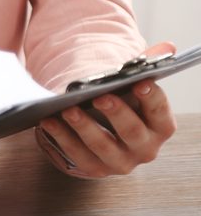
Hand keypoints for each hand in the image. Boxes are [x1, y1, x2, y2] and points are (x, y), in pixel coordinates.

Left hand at [37, 42, 177, 177]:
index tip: (140, 82)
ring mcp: (120, 162)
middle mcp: (145, 148)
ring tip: (67, 109)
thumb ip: (146, 66)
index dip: (152, 97)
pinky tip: (48, 122)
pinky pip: (76, 155)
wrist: (103, 130)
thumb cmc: (122, 103)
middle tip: (99, 97)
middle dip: (116, 113)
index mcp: (160, 127)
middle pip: (132, 131)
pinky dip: (61, 138)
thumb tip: (167, 46)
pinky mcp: (95, 169)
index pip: (160, 112)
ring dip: (83, 127)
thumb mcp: (133, 87)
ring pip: (101, 146)